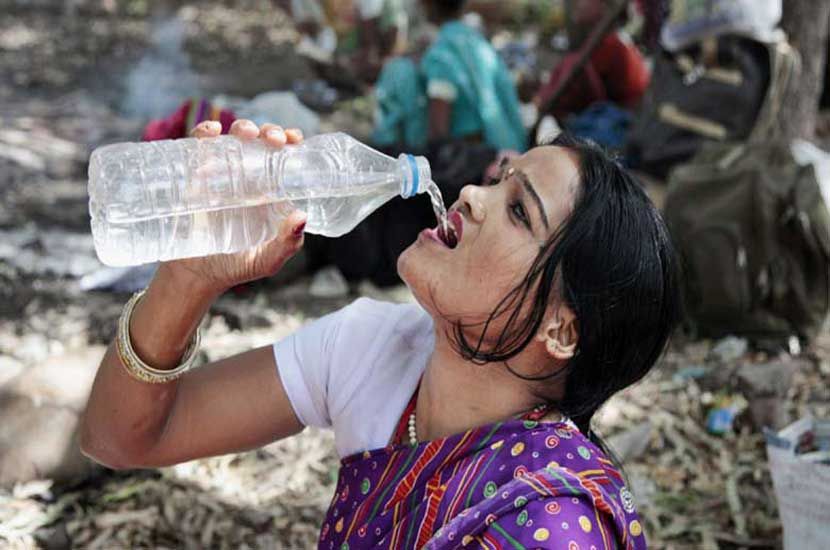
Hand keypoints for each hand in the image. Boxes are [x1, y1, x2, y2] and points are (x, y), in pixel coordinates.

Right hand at [160, 119, 307, 296]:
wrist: (195, 276)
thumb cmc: (236, 266)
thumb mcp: (267, 260)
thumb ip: (287, 243)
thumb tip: (300, 216)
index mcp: (270, 191)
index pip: (283, 157)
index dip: (291, 141)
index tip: (295, 140)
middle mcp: (247, 178)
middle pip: (261, 141)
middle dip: (270, 131)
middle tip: (275, 140)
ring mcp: (220, 175)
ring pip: (233, 139)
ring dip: (243, 128)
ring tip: (248, 135)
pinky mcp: (194, 178)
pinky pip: (198, 148)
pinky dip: (204, 133)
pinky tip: (212, 132)